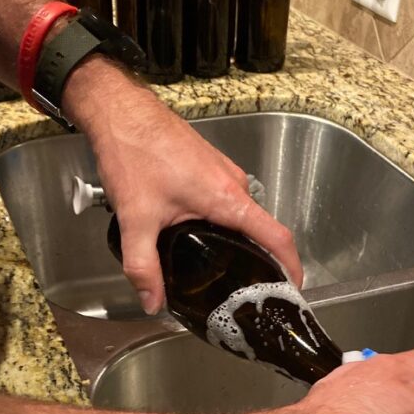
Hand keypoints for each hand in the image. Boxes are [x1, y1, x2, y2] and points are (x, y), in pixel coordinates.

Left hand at [62, 60, 302, 313]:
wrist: (120, 111)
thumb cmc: (134, 152)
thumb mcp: (136, 219)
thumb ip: (143, 266)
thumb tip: (153, 302)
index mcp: (227, 198)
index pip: (276, 237)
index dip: (291, 266)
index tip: (292, 289)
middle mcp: (232, 184)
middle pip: (259, 232)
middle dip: (257, 262)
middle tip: (245, 292)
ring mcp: (221, 174)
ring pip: (239, 217)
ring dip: (234, 242)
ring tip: (220, 271)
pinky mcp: (208, 169)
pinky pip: (224, 203)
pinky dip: (220, 224)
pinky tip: (197, 239)